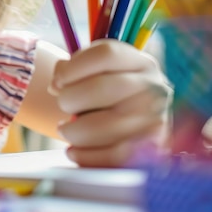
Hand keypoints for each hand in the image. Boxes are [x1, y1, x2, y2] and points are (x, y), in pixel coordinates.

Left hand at [49, 39, 172, 166]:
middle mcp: (153, 87)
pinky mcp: (152, 150)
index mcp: (139, 62)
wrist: (138, 125)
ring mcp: (155, 119)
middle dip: (70, 99)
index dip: (73, 68)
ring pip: (106, 126)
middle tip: (63, 106)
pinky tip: (73, 151)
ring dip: (74, 131)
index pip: (106, 54)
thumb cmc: (108, 95)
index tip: (57, 82)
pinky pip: (114, 157)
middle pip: (102, 88)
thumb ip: (72, 71)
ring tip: (65, 130)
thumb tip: (56, 85)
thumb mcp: (96, 73)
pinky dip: (86, 156)